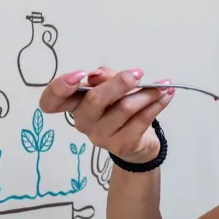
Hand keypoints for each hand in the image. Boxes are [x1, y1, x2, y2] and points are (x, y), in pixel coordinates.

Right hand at [38, 67, 174, 162]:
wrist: (138, 142)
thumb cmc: (119, 108)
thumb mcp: (112, 86)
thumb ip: (105, 78)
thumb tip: (96, 76)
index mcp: (75, 105)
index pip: (51, 101)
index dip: (59, 88)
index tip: (80, 76)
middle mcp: (83, 122)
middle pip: (95, 100)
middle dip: (119, 83)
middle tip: (138, 73)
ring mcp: (101, 137)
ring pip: (124, 108)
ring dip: (147, 94)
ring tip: (163, 86)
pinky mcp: (121, 145)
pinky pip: (141, 120)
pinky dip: (157, 105)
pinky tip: (167, 96)